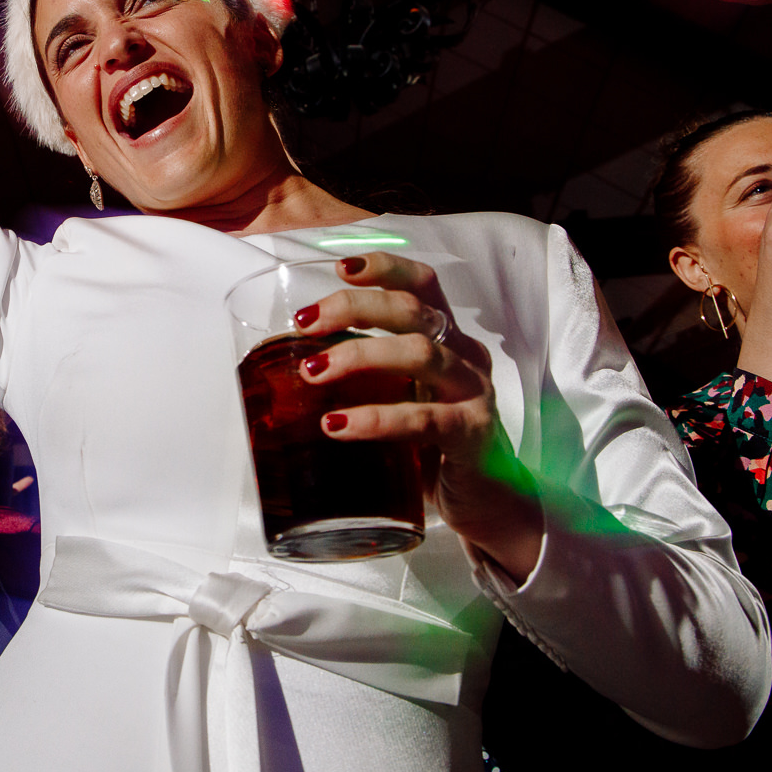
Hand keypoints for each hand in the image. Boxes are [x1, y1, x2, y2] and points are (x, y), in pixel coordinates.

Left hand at [293, 252, 541, 578]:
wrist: (488, 504)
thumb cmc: (432, 448)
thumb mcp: (400, 400)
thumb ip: (362, 380)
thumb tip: (283, 371)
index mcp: (447, 340)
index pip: (423, 285)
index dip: (385, 267)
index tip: (340, 267)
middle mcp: (464, 357)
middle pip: (414, 310)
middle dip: (355, 307)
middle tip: (305, 324)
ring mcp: (474, 394)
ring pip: (421, 354)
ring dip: (360, 356)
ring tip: (312, 373)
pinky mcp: (474, 436)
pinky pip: (425, 420)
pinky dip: (377, 419)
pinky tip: (337, 426)